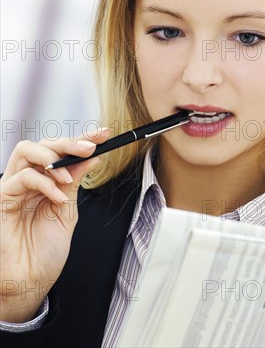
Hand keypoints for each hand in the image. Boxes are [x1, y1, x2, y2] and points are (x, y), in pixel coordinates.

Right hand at [0, 128, 110, 322]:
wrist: (31, 280)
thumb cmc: (46, 250)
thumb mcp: (68, 209)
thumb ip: (76, 182)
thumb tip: (93, 157)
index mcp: (45, 180)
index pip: (62, 151)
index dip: (82, 139)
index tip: (104, 134)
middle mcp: (28, 179)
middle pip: (43, 143)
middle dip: (69, 142)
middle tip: (90, 147)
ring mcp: (14, 187)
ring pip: (26, 150)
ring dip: (53, 158)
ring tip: (69, 176)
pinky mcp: (3, 199)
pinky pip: (21, 178)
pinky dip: (44, 184)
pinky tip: (58, 197)